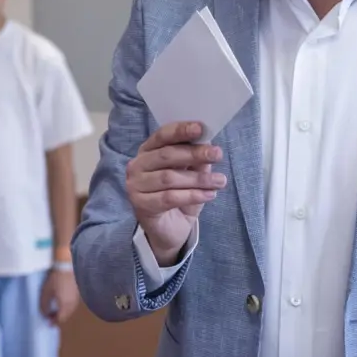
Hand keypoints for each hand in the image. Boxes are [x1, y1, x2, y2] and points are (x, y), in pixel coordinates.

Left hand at [40, 268, 79, 325]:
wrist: (67, 266)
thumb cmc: (55, 280)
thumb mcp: (45, 294)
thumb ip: (44, 307)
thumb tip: (45, 314)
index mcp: (65, 306)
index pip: (60, 319)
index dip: (53, 322)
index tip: (48, 322)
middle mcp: (72, 304)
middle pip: (66, 316)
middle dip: (58, 317)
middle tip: (50, 315)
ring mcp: (76, 298)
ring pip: (70, 310)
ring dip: (63, 312)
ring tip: (55, 308)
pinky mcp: (78, 292)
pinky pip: (72, 304)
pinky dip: (67, 306)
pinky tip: (62, 301)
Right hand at [126, 121, 224, 266]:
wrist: (170, 228)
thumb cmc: (180, 194)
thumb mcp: (191, 174)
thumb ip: (196, 159)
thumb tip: (209, 145)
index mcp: (148, 150)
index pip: (162, 135)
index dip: (181, 130)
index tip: (201, 128)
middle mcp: (137, 165)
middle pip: (166, 155)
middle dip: (194, 154)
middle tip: (217, 155)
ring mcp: (135, 185)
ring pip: (169, 178)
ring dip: (199, 179)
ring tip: (220, 181)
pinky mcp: (140, 205)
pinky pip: (169, 198)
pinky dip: (192, 195)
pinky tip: (210, 195)